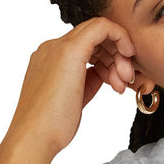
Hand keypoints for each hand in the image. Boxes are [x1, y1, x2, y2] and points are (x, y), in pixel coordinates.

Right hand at [3, 17, 136, 161]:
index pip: (86, 46)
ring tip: (122, 84)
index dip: (108, 59)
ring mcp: (58, 47)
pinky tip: (128, 56)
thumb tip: (104, 73)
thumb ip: (88, 81)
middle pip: (93, 37)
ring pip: (99, 31)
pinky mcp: (70, 51)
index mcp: (50, 59)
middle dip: (116, 56)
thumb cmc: (52, 126)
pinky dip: (120, 37)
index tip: (118, 80)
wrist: (35, 136)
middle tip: (125, 81)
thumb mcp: (75, 98)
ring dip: (119, 55)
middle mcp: (52, 48)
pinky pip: (102, 27)